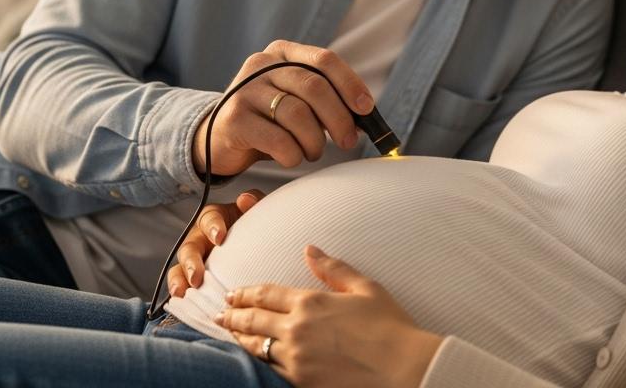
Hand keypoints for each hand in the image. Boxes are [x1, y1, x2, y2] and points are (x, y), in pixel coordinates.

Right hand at [166, 190, 263, 297]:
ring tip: (181, 292)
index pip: (209, 217)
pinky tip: (182, 303)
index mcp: (217, 219)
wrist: (264, 247)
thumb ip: (255, 202)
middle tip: (196, 276)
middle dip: (190, 261)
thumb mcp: (259, 212)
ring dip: (179, 279)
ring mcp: (196, 260)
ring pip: (180, 268)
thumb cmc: (258, 227)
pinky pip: (182, 286)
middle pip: (190, 246)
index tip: (220, 237)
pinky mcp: (195, 279)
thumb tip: (244, 200)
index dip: (213, 226)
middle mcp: (201, 238)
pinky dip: (179, 293)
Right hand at [193, 41, 374, 177]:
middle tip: (348, 141)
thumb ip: (327, 101)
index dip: (350, 84)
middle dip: (339, 118)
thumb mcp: (297, 101)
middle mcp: (261, 65)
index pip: (324, 59)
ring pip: (297, 114)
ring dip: (315, 141)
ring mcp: (244, 90)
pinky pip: (278, 139)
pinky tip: (291, 157)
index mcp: (282, 53)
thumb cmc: (269, 120)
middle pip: (314, 87)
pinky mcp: (233, 119)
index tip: (366, 109)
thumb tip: (365, 116)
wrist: (217, 137)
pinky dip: (293, 154)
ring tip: (313, 152)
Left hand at [218, 245, 442, 387]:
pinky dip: (257, 362)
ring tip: (231, 335)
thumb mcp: (365, 288)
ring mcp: (296, 359)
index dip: (245, 293)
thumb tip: (310, 250)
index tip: (233, 294)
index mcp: (311, 302)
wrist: (404, 370)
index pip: (266, 294)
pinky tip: (254, 359)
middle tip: (221, 314)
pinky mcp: (301, 383)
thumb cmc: (391, 328)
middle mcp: (297, 330)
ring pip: (256, 348)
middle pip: (253, 321)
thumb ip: (334, 269)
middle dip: (233, 316)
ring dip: (240, 340)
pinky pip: (270, 371)